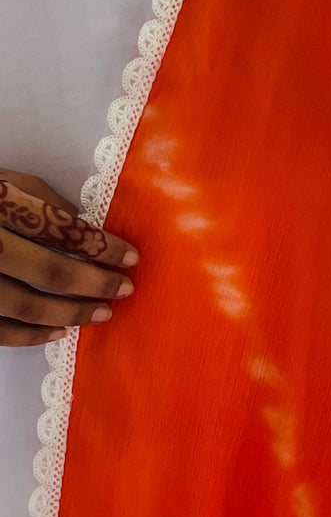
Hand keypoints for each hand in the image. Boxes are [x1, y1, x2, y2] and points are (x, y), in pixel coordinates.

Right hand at [0, 170, 137, 347]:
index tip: (132, 257)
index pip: (59, 228)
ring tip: (102, 313)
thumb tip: (91, 228)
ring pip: (25, 306)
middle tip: (125, 289)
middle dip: (94, 283)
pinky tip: (60, 333)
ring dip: (70, 313)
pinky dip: (31, 336)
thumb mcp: (2, 179)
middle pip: (48, 271)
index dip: (101, 245)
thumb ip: (43, 201)